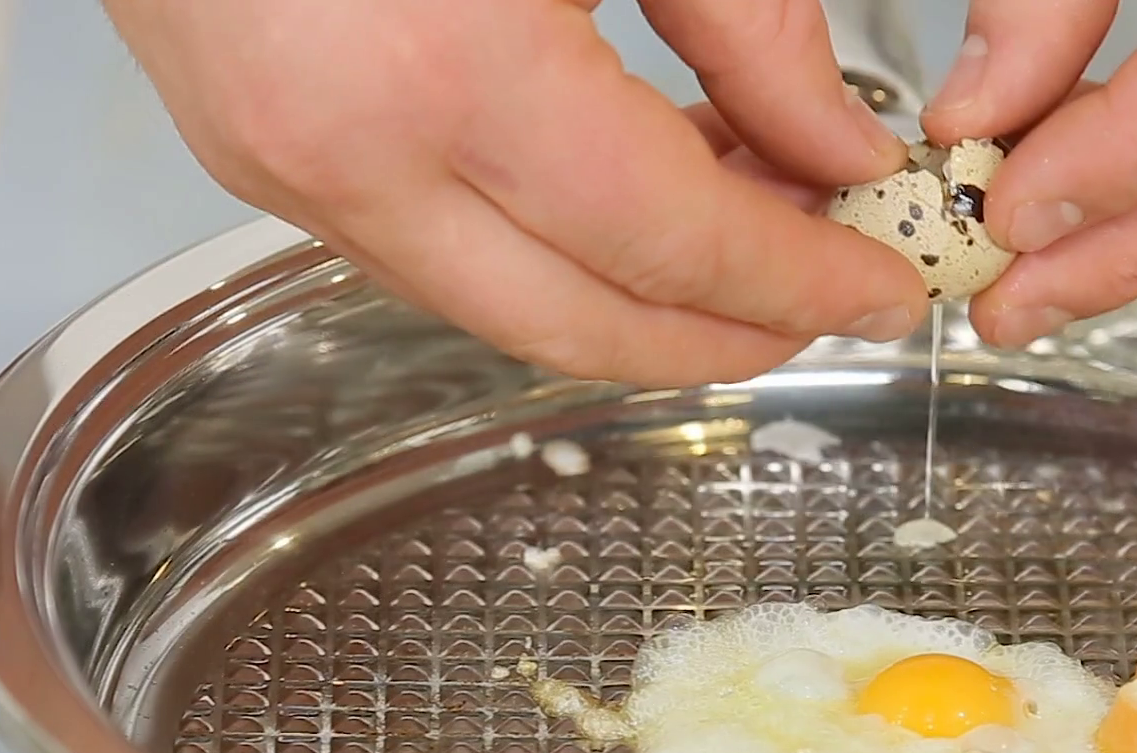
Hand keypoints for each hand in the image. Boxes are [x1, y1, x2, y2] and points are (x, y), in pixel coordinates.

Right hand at [105, 0, 930, 385]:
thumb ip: (747, 23)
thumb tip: (840, 149)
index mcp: (447, 73)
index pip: (670, 244)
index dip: (796, 286)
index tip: (884, 291)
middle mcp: (345, 152)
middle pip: (583, 328)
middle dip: (726, 338)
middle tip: (827, 300)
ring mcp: (281, 168)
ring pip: (500, 308)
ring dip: (636, 296)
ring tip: (744, 233)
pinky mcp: (252, 155)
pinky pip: (429, 255)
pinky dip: (544, 251)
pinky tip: (621, 192)